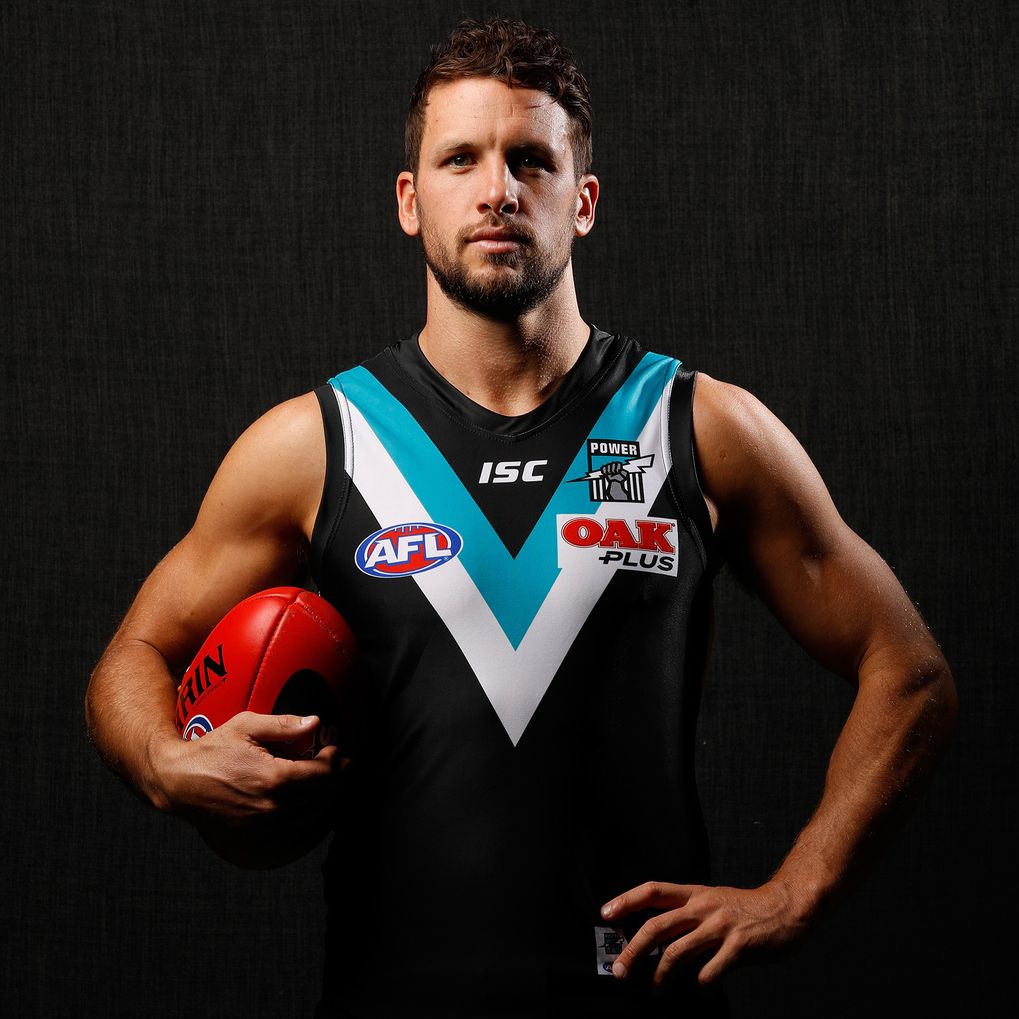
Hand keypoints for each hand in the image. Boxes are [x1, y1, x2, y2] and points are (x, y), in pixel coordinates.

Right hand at [149, 711, 343, 823]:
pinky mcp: (257, 839)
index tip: (335, 750)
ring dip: (326, 797)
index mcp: (275, 779)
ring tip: (325, 781)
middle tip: (339, 764)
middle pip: (324, 795)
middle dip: (336, 777)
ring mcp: (266, 827)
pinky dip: (310, 818)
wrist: (179, 784)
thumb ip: (284, 724)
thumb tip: (315, 722)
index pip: (323, 774)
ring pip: (314, 815)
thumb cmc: (211, 750)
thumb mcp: (246, 727)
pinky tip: (310, 804)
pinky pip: (296, 833)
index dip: (336, 761)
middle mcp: (274, 807)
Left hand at [600, 879, 811, 987]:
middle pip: (656, 926)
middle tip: (620, 970)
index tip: (605, 914)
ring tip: (657, 991)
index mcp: (694, 893)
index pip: (652, 890)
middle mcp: (702, 907)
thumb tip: (655, 936)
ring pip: (676, 953)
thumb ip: (686, 913)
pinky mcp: (738, 946)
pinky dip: (700, 988)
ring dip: (660, 976)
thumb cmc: (745, 908)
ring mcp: (720, 926)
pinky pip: (709, 973)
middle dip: (633, 951)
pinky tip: (701, 993)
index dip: (626, 900)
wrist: (787, 906)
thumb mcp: (712, 900)